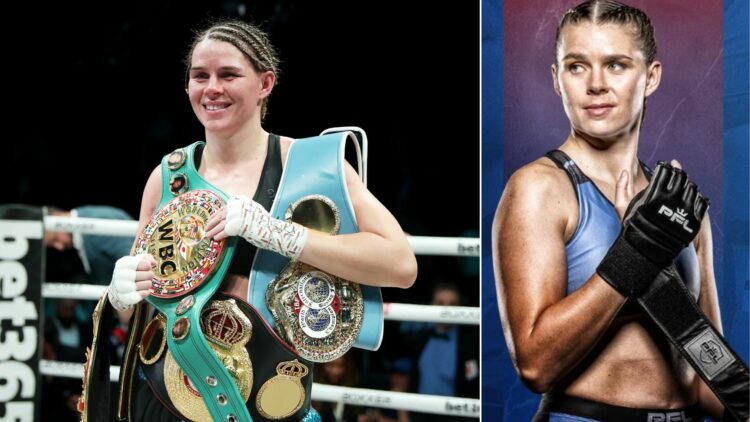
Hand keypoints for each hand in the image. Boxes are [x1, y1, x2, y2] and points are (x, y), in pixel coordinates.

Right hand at [107, 254, 155, 310]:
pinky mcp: (123, 297)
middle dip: (148, 275)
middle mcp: (118, 275)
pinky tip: (146, 291)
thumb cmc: (134, 270)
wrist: (121, 286)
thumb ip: (147, 258)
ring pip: (137, 286)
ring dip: (147, 284)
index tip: (149, 266)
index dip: (145, 264)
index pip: (134, 263)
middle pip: (136, 275)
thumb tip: (152, 262)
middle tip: (150, 275)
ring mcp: (119, 287)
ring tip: (148, 283)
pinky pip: (135, 297)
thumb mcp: (140, 261)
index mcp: (121, 264)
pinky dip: (144, 294)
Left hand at [205, 195, 307, 258]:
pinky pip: (224, 231)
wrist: (272, 230)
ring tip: (208, 235)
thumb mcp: (253, 210)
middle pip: (220, 215)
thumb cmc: (264, 222)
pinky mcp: (236, 225)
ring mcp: (236, 215)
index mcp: (240, 200)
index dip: (216, 214)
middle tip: (206, 228)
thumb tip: (229, 215)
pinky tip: (216, 238)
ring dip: (213, 230)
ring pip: (220, 223)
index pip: (224, 207)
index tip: (211, 219)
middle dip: (212, 222)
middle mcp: (237, 205)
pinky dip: (219, 235)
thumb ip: (242, 209)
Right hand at [598, 162, 708, 296]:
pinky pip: (701, 203)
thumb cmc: (631, 228)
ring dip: (688, 184)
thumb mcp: (620, 207)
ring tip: (682, 186)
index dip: (664, 167)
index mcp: (654, 194)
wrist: (644, 252)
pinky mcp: (693, 222)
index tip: (663, 167)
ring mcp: (684, 211)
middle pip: (681, 178)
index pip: (665, 172)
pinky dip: (698, 198)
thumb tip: (625, 171)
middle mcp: (670, 201)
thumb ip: (621, 187)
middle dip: (678, 173)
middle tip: (674, 174)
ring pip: (693, 188)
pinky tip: (692, 198)